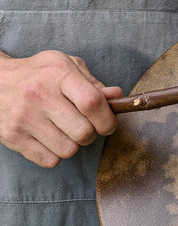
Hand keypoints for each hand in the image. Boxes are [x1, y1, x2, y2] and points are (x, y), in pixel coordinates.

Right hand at [0, 50, 121, 167]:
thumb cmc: (38, 74)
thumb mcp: (65, 65)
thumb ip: (92, 83)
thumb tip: (116, 97)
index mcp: (58, 74)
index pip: (92, 103)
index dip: (107, 119)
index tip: (108, 123)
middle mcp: (40, 95)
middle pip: (84, 132)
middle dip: (92, 134)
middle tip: (85, 126)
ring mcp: (25, 118)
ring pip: (69, 150)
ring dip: (73, 145)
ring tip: (65, 131)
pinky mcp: (14, 137)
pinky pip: (50, 160)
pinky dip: (55, 154)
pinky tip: (49, 138)